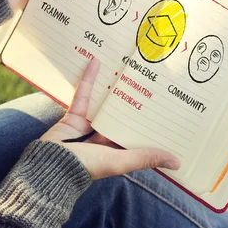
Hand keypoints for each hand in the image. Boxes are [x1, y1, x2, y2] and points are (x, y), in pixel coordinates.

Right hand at [41, 59, 180, 179]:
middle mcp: (104, 138)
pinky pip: (84, 94)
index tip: (167, 108)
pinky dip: (89, 79)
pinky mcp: (74, 115)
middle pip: (123, 116)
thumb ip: (146, 157)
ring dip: (113, 87)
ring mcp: (89, 126)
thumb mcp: (120, 161)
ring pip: (105, 103)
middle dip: (135, 101)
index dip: (151, 124)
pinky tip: (96, 62)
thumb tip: (178, 163)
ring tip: (126, 68)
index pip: (138, 135)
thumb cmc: (87, 166)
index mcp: (117, 151)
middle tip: (152, 80)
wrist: (50, 164)